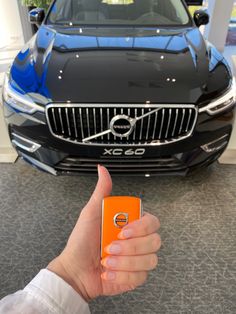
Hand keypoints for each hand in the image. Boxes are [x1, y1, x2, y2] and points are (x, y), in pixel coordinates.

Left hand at [47, 165, 160, 301]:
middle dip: (130, 247)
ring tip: (108, 259)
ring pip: (150, 260)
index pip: (152, 222)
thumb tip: (103, 170)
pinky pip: (141, 276)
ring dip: (124, 262)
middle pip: (155, 241)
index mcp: (131, 224)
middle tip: (112, 246)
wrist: (75, 270)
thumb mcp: (91, 212)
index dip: (140, 228)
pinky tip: (109, 271)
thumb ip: (101, 191)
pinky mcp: (136, 276)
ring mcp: (138, 259)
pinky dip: (121, 275)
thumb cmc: (81, 242)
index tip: (122, 231)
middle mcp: (137, 240)